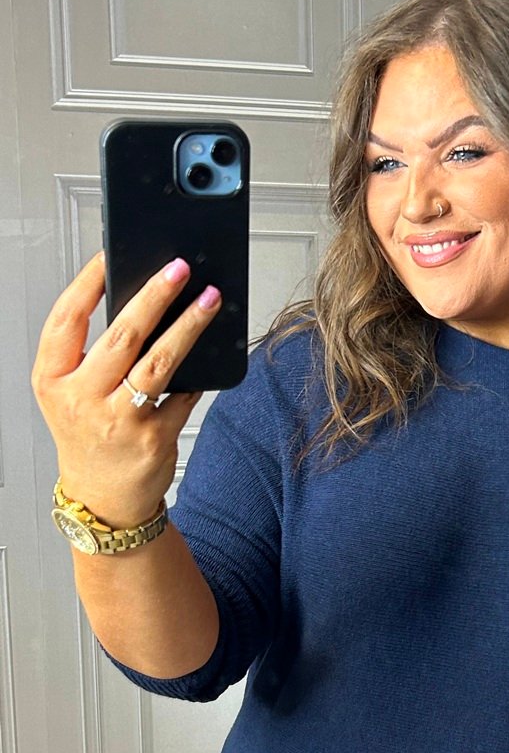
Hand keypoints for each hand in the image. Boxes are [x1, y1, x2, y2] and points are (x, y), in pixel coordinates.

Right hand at [31, 251, 218, 527]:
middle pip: (121, 336)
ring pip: (159, 362)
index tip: (111, 255)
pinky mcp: (154, 438)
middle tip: (179, 269)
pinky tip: (212, 352)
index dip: (88, 283)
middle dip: (154, 296)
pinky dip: (198, 373)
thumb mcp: (72, 394)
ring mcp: (119, 421)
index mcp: (52, 380)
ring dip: (189, 326)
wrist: (104, 497)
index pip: (66, 320)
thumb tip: (142, 301)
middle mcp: (81, 400)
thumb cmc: (89, 435)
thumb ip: (90, 355)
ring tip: (210, 299)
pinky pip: (183, 394)